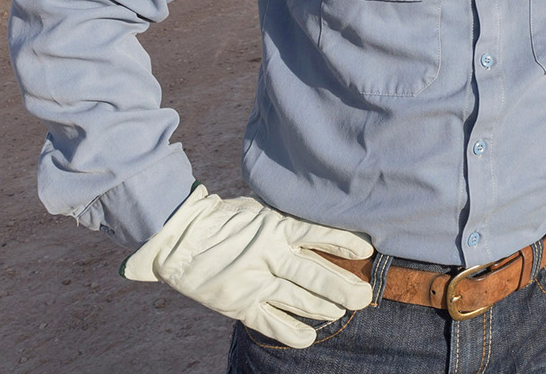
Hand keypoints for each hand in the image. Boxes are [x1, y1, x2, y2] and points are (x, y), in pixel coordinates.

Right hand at [121, 185, 373, 347]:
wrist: (179, 236)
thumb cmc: (226, 219)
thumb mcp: (260, 208)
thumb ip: (288, 218)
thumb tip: (323, 224)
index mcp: (275, 226)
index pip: (318, 234)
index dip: (344, 243)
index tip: (366, 252)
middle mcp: (268, 255)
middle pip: (315, 275)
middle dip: (344, 287)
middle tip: (364, 296)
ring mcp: (254, 282)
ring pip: (298, 300)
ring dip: (324, 308)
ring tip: (341, 311)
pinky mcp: (239, 303)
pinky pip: (271, 323)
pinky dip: (292, 332)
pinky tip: (310, 337)